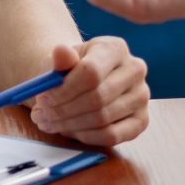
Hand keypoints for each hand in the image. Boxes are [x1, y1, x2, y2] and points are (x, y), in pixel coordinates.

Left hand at [27, 36, 150, 146]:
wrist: (83, 81)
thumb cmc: (70, 70)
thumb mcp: (60, 60)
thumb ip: (59, 58)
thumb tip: (60, 52)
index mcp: (115, 48)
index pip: (91, 73)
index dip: (63, 91)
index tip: (42, 98)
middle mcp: (135, 70)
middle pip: (97, 98)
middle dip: (63, 111)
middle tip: (41, 115)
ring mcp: (142, 96)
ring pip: (103, 119)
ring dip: (70, 125)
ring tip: (49, 122)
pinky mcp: (141, 121)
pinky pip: (112, 136)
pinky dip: (86, 136)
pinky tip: (69, 130)